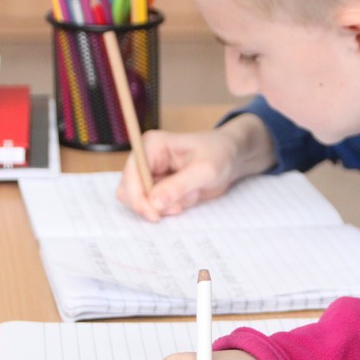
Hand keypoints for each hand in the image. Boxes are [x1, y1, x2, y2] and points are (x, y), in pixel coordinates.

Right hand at [117, 115, 275, 221]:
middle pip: (128, 190)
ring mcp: (150, 172)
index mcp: (152, 145)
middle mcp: (145, 158)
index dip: (138, 197)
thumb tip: (154, 203)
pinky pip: (153, 205)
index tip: (154, 214)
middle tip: (176, 208)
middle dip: (151, 204)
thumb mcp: (204, 171)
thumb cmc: (219, 154)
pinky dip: (169, 207)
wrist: (230, 157)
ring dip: (162, 207)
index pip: (131, 175)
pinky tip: (186, 198)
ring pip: (140, 200)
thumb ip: (178, 186)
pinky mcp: (157, 185)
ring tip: (185, 199)